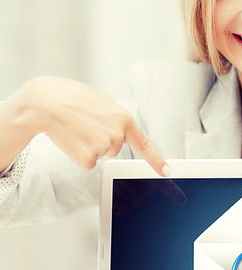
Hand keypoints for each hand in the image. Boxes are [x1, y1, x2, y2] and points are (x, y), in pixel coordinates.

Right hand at [25, 76, 168, 175]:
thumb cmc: (71, 98)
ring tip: (76, 128)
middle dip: (101, 139)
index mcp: (123, 118)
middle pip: (114, 148)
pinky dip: (79, 154)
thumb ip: (115, 120)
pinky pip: (88, 162)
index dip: (156, 160)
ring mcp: (104, 147)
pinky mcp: (89, 158)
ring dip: (89, 145)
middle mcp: (117, 135)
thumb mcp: (102, 104)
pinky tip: (71, 139)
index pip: (143, 144)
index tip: (166, 171)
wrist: (46, 102)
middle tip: (85, 124)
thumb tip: (118, 135)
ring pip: (100, 154)